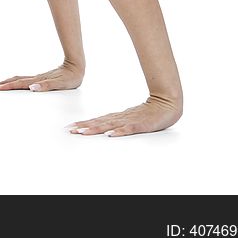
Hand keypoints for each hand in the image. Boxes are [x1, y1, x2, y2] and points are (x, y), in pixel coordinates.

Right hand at [0, 61, 83, 91]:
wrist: (76, 67)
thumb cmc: (70, 77)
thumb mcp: (60, 84)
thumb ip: (46, 86)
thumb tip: (32, 88)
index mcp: (38, 80)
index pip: (19, 83)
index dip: (7, 86)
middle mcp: (36, 78)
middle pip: (16, 80)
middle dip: (4, 83)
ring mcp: (38, 77)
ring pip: (19, 79)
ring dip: (8, 82)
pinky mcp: (42, 78)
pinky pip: (25, 79)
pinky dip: (17, 81)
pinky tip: (17, 83)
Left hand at [67, 95, 182, 136]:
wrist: (167, 102)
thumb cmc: (148, 112)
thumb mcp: (129, 118)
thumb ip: (117, 122)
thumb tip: (103, 128)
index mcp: (117, 116)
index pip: (97, 120)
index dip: (83, 123)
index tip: (70, 127)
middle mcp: (120, 118)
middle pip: (99, 123)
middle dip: (84, 127)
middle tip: (70, 130)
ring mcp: (130, 120)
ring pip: (110, 125)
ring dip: (96, 129)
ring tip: (83, 132)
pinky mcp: (141, 124)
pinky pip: (129, 129)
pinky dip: (119, 132)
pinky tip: (110, 134)